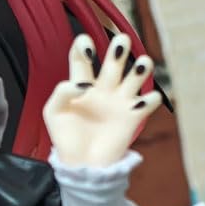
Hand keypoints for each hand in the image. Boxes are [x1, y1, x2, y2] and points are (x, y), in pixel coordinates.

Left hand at [42, 33, 161, 166]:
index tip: (87, 48)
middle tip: (121, 42)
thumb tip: (81, 85)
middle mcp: (103, 87)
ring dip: (143, 66)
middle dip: (120, 47)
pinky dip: (150, 98)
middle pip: (115, 59)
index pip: (83, 56)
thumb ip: (61, 93)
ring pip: (138, 73)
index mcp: (81, 84)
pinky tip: (139, 103)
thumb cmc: (65, 137)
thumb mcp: (53, 113)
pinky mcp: (134, 116)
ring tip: (140, 66)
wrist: (82, 163)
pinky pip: (151, 100)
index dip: (84, 45)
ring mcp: (120, 100)